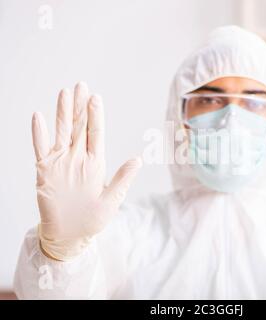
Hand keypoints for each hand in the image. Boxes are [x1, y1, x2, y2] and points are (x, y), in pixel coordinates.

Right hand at [32, 82, 141, 260]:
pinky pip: (41, 148)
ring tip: (64, 93)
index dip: (96, 116)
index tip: (96, 98)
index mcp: (95, 163)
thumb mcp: (111, 200)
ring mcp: (61, 162)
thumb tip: (138, 159)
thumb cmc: (92, 220)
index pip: (96, 134)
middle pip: (79, 127)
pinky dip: (39, 134)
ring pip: (62, 132)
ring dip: (62, 113)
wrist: (69, 235)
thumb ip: (122, 179)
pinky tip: (38, 117)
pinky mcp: (45, 171)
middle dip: (80, 106)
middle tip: (81, 85)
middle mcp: (78, 158)